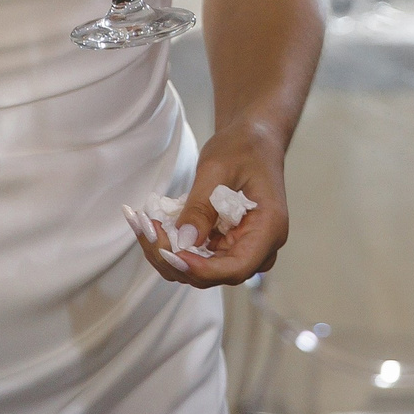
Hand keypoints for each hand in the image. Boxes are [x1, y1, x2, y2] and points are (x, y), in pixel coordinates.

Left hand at [125, 123, 289, 288]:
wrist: (253, 139)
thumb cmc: (242, 147)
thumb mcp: (218, 169)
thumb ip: (201, 206)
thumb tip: (185, 240)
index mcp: (269, 229)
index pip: (237, 268)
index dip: (203, 270)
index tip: (173, 254)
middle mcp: (260, 246)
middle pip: (216, 273)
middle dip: (178, 259)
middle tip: (148, 230)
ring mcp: (243, 247)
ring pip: (203, 269)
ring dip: (170, 254)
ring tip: (145, 225)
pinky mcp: (226, 244)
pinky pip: (199, 255)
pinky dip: (174, 246)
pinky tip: (152, 226)